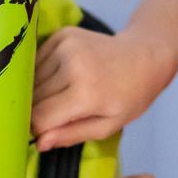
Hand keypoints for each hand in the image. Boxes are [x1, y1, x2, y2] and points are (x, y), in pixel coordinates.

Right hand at [32, 27, 176, 151]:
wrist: (146, 55)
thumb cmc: (130, 96)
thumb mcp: (108, 125)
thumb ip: (72, 135)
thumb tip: (39, 143)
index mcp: (86, 93)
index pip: (39, 117)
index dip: (38, 129)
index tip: (46, 132)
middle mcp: (72, 65)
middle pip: (33, 98)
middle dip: (39, 110)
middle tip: (59, 114)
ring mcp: (66, 46)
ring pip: (32, 79)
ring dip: (39, 92)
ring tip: (63, 95)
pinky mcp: (62, 35)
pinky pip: (36, 61)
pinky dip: (42, 73)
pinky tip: (62, 77)